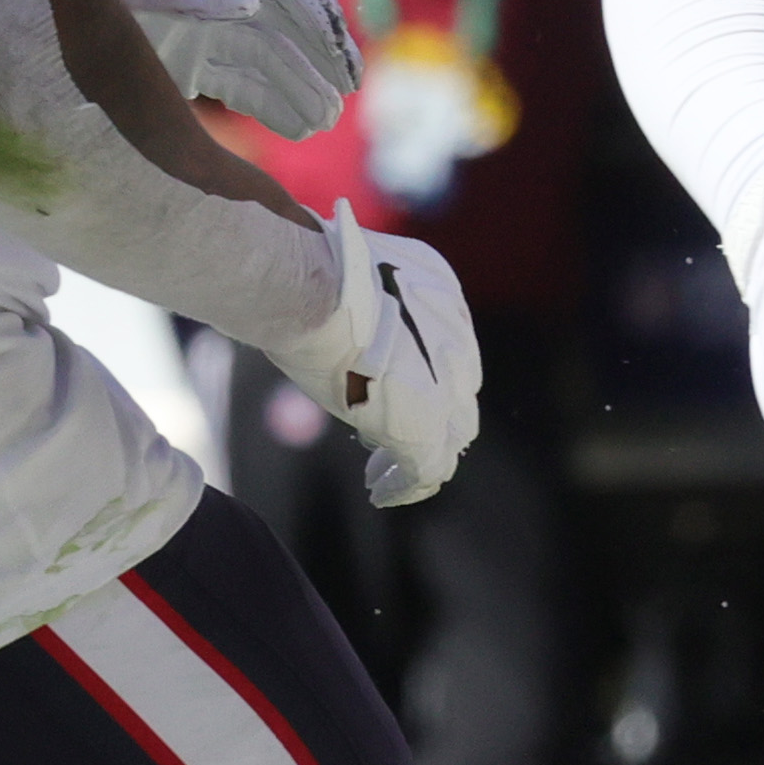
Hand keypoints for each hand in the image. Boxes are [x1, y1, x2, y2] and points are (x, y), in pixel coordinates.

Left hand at [106, 0, 361, 139]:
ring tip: (326, 117)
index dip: (310, 0)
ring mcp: (206, 17)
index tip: (333, 37)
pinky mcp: (192, 51)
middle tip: (348, 84)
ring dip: (301, 83)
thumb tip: (242, 4)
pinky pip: (243, 77)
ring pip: (269, 52)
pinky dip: (270, 101)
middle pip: (283, 13)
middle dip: (318, 50)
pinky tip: (298, 125)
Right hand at [281, 205, 485, 506]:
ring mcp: (445, 388)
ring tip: (381, 473)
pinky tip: (380, 492)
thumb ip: (347, 293)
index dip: (419, 371)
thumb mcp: (339, 276)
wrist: (313, 289)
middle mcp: (455, 340)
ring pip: (449, 437)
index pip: (445, 347)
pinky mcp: (424, 428)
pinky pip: (429, 471)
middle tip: (379, 429)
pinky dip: (407, 485)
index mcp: (439, 292)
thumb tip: (312, 292)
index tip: (381, 384)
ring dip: (418, 456)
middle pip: (456, 394)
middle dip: (425, 414)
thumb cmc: (307, 272)